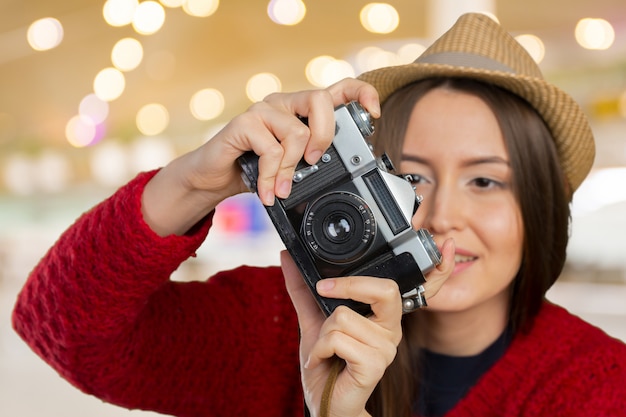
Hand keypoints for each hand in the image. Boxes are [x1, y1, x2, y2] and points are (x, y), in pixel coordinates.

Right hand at [141, 78, 379, 235]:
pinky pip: (271, 149)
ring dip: (291, 169)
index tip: (373, 113)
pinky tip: (267, 191)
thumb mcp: (291, 166)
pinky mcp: (244, 122)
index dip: (361, 93)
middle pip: (320, 100)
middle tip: (314, 162)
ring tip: (282, 189)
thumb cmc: (255, 169)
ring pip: (296, 131)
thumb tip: (342, 169)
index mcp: (300, 111)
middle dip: (324, 136)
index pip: (337, 89)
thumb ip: (311, 159)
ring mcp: (263, 110)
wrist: (214, 178)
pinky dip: (272, 176)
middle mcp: (284, 103)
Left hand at [280, 239, 454, 416]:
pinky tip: (323, 361)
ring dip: (321, 335)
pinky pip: (338, 338)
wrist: (325, 402)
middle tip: (324, 290)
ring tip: (324, 350)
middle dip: (348, 285)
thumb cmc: (327, 362)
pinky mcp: (375, 364)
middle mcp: (391, 328)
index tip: (449, 245)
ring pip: (343, 315)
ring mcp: (386, 347)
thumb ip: (303, 288)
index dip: (440, 269)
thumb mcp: (313, 319)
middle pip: (384, 289)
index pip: (416, 289)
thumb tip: (288, 257)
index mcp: (384, 315)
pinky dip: (319, 349)